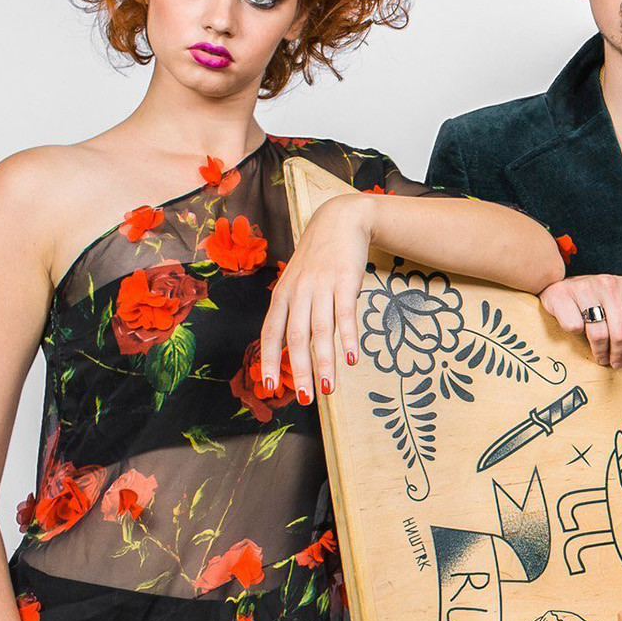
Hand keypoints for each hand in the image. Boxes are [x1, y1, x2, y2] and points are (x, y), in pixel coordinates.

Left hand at [261, 191, 377, 407]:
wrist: (339, 221)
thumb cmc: (318, 257)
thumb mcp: (298, 281)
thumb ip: (294, 310)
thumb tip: (292, 345)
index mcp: (283, 295)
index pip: (270, 333)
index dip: (269, 361)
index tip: (271, 388)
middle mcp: (298, 292)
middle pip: (296, 338)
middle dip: (299, 371)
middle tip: (305, 399)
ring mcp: (321, 287)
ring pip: (320, 331)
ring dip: (324, 363)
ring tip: (328, 388)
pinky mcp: (345, 282)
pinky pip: (345, 315)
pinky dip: (348, 338)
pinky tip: (352, 358)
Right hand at [542, 274, 621, 367]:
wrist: (564, 289)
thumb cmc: (602, 307)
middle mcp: (611, 283)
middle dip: (619, 354)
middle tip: (615, 363)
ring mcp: (586, 286)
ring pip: (598, 333)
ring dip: (599, 351)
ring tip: (600, 355)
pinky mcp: (563, 294)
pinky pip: (573, 327)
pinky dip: (575, 335)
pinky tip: (576, 330)